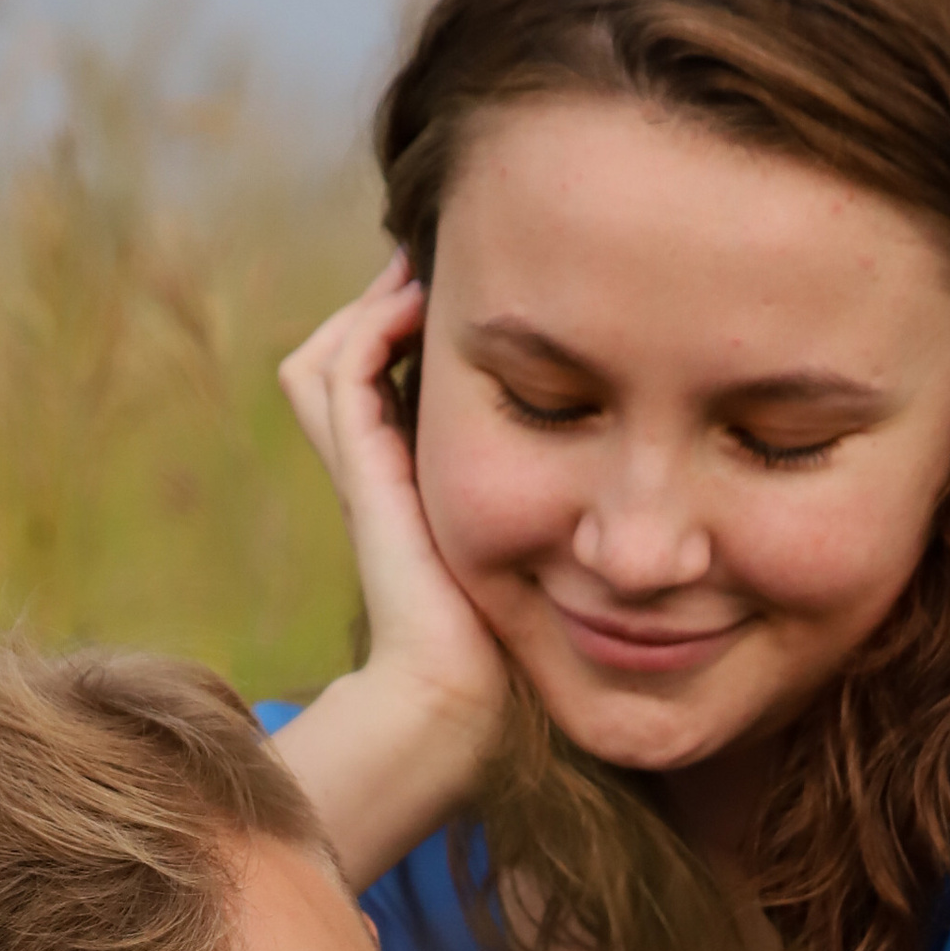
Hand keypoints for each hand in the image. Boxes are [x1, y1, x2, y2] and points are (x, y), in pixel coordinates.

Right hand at [273, 255, 513, 884]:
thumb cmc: (509, 639)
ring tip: (429, 266)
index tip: (474, 294)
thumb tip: (619, 486)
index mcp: (402, 481)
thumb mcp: (534, 556)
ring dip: (377, 302)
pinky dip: (376, 325)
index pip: (375, 382)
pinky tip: (422, 301)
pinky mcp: (363, 471)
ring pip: (330, 354)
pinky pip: (344, 373)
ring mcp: (359, 467)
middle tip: (445, 260)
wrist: (460, 690)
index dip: (407, 332)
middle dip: (388, 302)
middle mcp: (370, 467)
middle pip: (340, 356)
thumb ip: (551, 514)